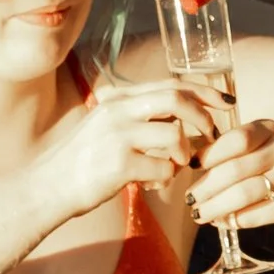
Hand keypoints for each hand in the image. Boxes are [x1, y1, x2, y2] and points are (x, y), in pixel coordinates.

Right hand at [45, 76, 204, 223]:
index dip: (205, 91)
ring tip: (174, 165)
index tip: (227, 100)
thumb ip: (138, 117)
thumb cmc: (81, 162)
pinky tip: (151, 183)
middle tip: (213, 134)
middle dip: (204, 116)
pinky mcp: (118, 165)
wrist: (46, 188)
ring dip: (184, 153)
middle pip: (177, 100)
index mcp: (118, 99)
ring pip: (174, 135)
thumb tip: (180, 119)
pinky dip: (166, 178)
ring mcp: (117, 136)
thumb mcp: (106, 126)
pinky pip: (163, 169)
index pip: (172, 84)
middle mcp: (118, 111)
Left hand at [190, 114, 273, 237]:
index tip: (191, 166)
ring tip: (200, 214)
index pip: (234, 140)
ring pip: (243, 194)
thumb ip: (229, 148)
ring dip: (215, 207)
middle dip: (206, 187)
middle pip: (234, 170)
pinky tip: (223, 221)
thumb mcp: (260, 142)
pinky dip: (234, 220)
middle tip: (190, 199)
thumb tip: (187, 163)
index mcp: (269, 130)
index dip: (209, 154)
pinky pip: (256, 215)